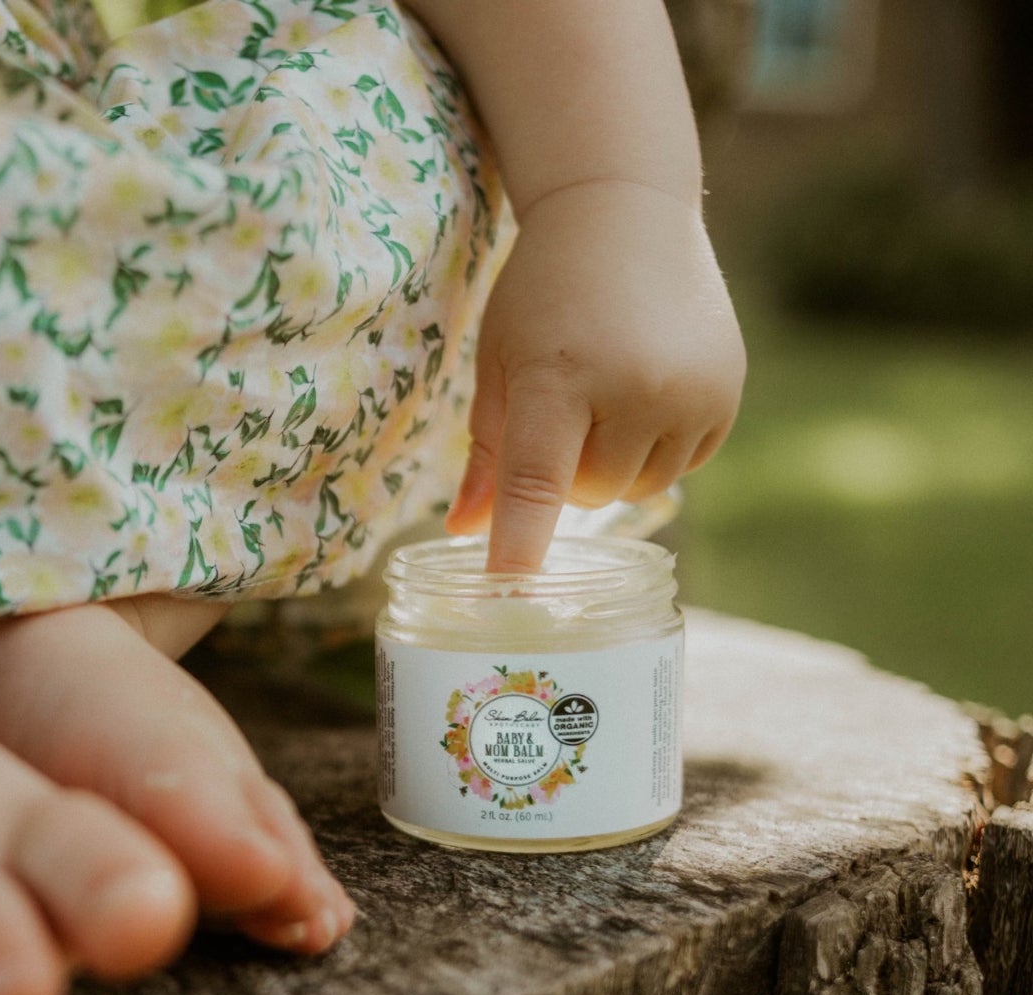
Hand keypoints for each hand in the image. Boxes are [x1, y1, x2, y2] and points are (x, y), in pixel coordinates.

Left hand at [445, 179, 745, 571]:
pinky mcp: (727, 394)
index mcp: (560, 375)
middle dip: (564, 473)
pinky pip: (680, 467)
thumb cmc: (543, 292)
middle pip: (588, 495)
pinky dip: (654, 451)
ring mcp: (691, 391)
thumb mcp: (500, 363)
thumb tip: (465, 533)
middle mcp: (636, 386)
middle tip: (559, 409)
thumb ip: (487, 454)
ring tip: (601, 397)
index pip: (538, 480)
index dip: (521, 539)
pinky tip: (641, 394)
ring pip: (636, 490)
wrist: (624, 211)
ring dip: (610, 466)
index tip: (507, 585)